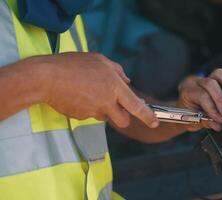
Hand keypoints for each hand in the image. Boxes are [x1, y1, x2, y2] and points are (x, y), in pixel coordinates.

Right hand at [38, 52, 158, 127]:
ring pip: (105, 116)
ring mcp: (94, 111)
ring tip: (88, 92)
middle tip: (115, 108)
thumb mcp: (99, 60)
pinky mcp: (82, 117)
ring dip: (102, 109)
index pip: (136, 106)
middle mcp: (107, 102)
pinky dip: (87, 108)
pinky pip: (90, 115)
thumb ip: (117, 71)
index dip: (148, 116)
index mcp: (114, 86)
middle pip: (123, 120)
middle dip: (122, 117)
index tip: (155, 123)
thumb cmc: (73, 65)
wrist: (46, 78)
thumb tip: (127, 81)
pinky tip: (77, 95)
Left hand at [178, 68, 221, 130]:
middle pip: (210, 83)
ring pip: (219, 74)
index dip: (213, 108)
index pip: (202, 96)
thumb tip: (218, 124)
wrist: (184, 111)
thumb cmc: (188, 115)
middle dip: (221, 99)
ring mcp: (206, 78)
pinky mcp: (215, 78)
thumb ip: (206, 122)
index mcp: (187, 91)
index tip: (221, 119)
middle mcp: (196, 82)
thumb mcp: (193, 121)